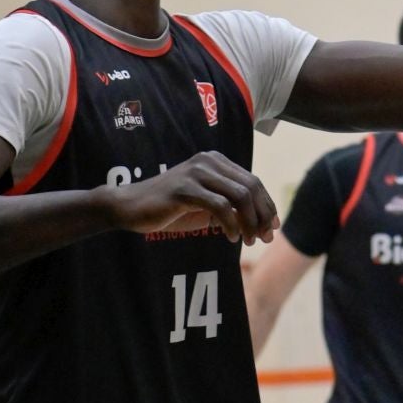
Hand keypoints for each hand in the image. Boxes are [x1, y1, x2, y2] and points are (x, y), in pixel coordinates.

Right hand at [102, 152, 278, 245]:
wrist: (129, 207)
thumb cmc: (169, 208)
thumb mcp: (203, 205)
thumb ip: (228, 206)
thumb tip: (259, 220)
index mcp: (215, 161)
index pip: (252, 181)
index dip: (267, 204)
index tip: (272, 226)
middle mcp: (208, 161)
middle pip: (250, 186)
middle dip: (263, 214)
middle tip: (266, 238)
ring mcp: (196, 173)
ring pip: (239, 195)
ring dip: (249, 221)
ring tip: (249, 241)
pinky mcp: (184, 189)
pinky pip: (219, 206)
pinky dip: (230, 224)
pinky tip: (230, 238)